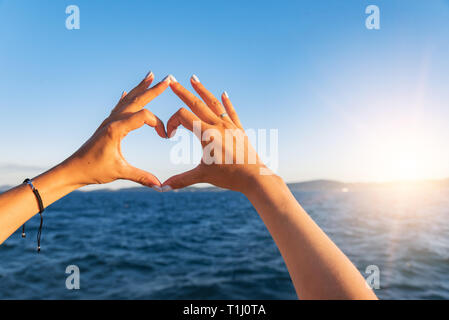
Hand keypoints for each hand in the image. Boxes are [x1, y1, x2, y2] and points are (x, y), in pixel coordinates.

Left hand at [63, 72, 171, 188]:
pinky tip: (127, 92)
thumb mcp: (120, 172)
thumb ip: (141, 177)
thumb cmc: (93, 170)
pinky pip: (119, 106)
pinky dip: (126, 98)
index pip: (143, 117)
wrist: (72, 169)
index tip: (165, 136)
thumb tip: (160, 186)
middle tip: (167, 79)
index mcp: (116, 129)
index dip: (158, 124)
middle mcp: (112, 120)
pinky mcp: (106, 125)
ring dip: (140, 88)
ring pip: (128, 100)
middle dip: (153, 89)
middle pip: (136, 100)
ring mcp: (108, 121)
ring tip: (150, 75)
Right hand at [162, 75, 273, 193]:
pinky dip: (226, 102)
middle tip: (171, 80)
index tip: (169, 135)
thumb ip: (181, 180)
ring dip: (202, 90)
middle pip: (196, 103)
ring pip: (213, 103)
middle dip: (182, 91)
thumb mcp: (202, 176)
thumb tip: (161, 188)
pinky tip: (224, 94)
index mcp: (206, 133)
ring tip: (193, 78)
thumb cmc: (229, 177)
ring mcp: (230, 125)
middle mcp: (217, 125)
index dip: (171, 122)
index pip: (182, 116)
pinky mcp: (239, 129)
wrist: (254, 177)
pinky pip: (231, 112)